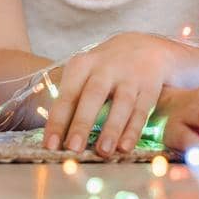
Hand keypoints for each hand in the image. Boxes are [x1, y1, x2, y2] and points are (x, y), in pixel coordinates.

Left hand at [43, 32, 189, 156]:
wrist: (146, 45)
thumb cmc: (106, 68)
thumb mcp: (86, 73)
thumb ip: (73, 100)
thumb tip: (58, 140)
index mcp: (82, 65)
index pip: (67, 95)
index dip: (57, 121)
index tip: (49, 146)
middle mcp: (105, 68)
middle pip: (92, 96)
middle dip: (82, 123)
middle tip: (73, 148)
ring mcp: (129, 75)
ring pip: (120, 103)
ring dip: (111, 129)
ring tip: (102, 152)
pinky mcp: (149, 85)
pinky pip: (141, 109)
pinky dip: (133, 130)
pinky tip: (125, 148)